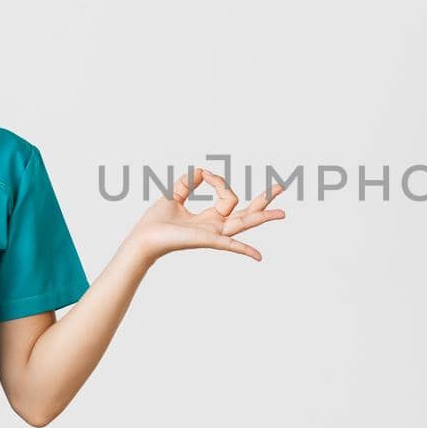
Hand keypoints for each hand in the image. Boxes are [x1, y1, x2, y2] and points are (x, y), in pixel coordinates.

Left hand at [126, 168, 286, 262]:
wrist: (143, 237)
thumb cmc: (156, 221)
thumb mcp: (173, 194)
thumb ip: (187, 182)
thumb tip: (200, 171)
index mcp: (210, 218)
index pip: (228, 196)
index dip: (219, 181)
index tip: (203, 174)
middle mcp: (216, 227)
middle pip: (247, 213)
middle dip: (265, 200)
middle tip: (283, 186)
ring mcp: (214, 235)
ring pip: (244, 223)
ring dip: (263, 217)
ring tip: (282, 213)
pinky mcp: (206, 240)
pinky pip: (229, 245)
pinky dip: (244, 250)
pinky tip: (258, 256)